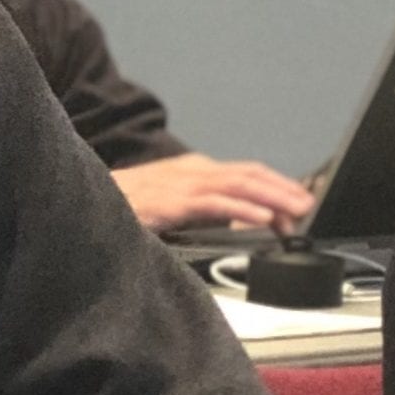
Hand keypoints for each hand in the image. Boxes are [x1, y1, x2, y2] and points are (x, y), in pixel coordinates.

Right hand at [114, 154, 317, 233]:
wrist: (87, 199)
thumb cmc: (127, 204)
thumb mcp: (172, 203)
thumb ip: (203, 209)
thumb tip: (237, 223)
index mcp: (196, 171)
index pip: (246, 173)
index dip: (276, 185)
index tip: (298, 202)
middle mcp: (194, 171)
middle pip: (250, 175)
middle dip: (283, 189)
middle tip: (307, 205)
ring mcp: (184, 184)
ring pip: (239, 186)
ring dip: (272, 198)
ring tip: (294, 211)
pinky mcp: (173, 202)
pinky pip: (215, 204)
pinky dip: (242, 210)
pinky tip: (261, 220)